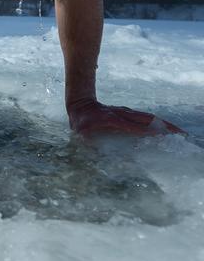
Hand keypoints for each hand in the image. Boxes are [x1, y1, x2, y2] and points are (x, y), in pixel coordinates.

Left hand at [67, 98, 184, 135]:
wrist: (80, 104)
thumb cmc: (80, 121)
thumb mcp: (80, 133)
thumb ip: (88, 143)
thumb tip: (97, 156)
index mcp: (111, 119)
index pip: (133, 126)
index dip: (147, 132)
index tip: (162, 138)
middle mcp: (122, 114)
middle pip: (147, 119)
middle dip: (164, 126)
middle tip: (181, 135)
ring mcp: (126, 112)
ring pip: (148, 117)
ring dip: (164, 124)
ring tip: (179, 133)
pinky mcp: (128, 113)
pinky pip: (145, 117)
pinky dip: (157, 123)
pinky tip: (166, 130)